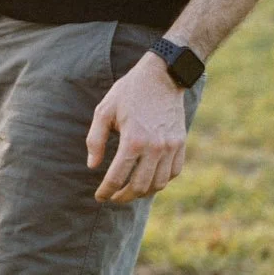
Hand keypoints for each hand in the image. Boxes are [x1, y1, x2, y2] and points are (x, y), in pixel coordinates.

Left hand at [87, 53, 188, 202]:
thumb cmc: (128, 92)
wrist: (162, 76)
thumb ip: (95, 140)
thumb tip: (92, 166)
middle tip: (113, 197)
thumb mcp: (104, 111)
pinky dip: (161, 181)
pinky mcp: (181, 144)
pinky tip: (149, 180)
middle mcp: (155, 148)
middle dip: (123, 197)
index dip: (106, 191)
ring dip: (142, 192)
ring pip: (158, 184)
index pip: (117, 177)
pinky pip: (174, 172)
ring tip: (129, 191)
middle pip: (139, 186)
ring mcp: (171, 147)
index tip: (99, 197)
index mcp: (133, 141)